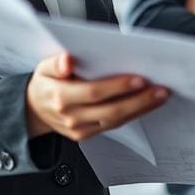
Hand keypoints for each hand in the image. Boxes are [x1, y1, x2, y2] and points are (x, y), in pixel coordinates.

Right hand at [25, 53, 169, 140]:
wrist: (33, 108)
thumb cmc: (46, 82)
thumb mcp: (44, 67)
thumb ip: (56, 63)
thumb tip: (68, 60)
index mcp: (61, 96)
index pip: (94, 92)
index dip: (117, 87)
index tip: (140, 79)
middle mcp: (71, 116)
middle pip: (110, 111)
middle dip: (138, 101)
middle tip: (161, 89)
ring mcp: (79, 129)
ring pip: (115, 121)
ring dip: (141, 109)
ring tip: (161, 95)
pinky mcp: (87, 135)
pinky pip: (113, 126)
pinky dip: (133, 115)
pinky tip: (148, 103)